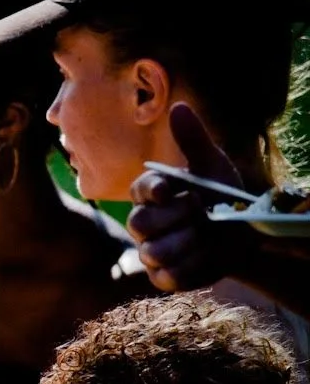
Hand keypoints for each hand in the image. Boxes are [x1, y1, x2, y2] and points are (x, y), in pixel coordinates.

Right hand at [127, 103, 257, 292]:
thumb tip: (179, 107)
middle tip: (201, 212)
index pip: (139, 191)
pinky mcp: (164, 277)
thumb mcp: (213, 167)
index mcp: (151, 195)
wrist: (243, 235)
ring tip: (206, 237)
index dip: (152, 191)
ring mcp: (151, 251)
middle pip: (140, 224)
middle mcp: (144, 223)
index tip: (172, 190)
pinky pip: (167, 277)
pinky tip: (206, 257)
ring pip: (153, 252)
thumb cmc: (223, 197)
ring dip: (187, 244)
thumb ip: (193, 141)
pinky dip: (191, 267)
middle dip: (177, 218)